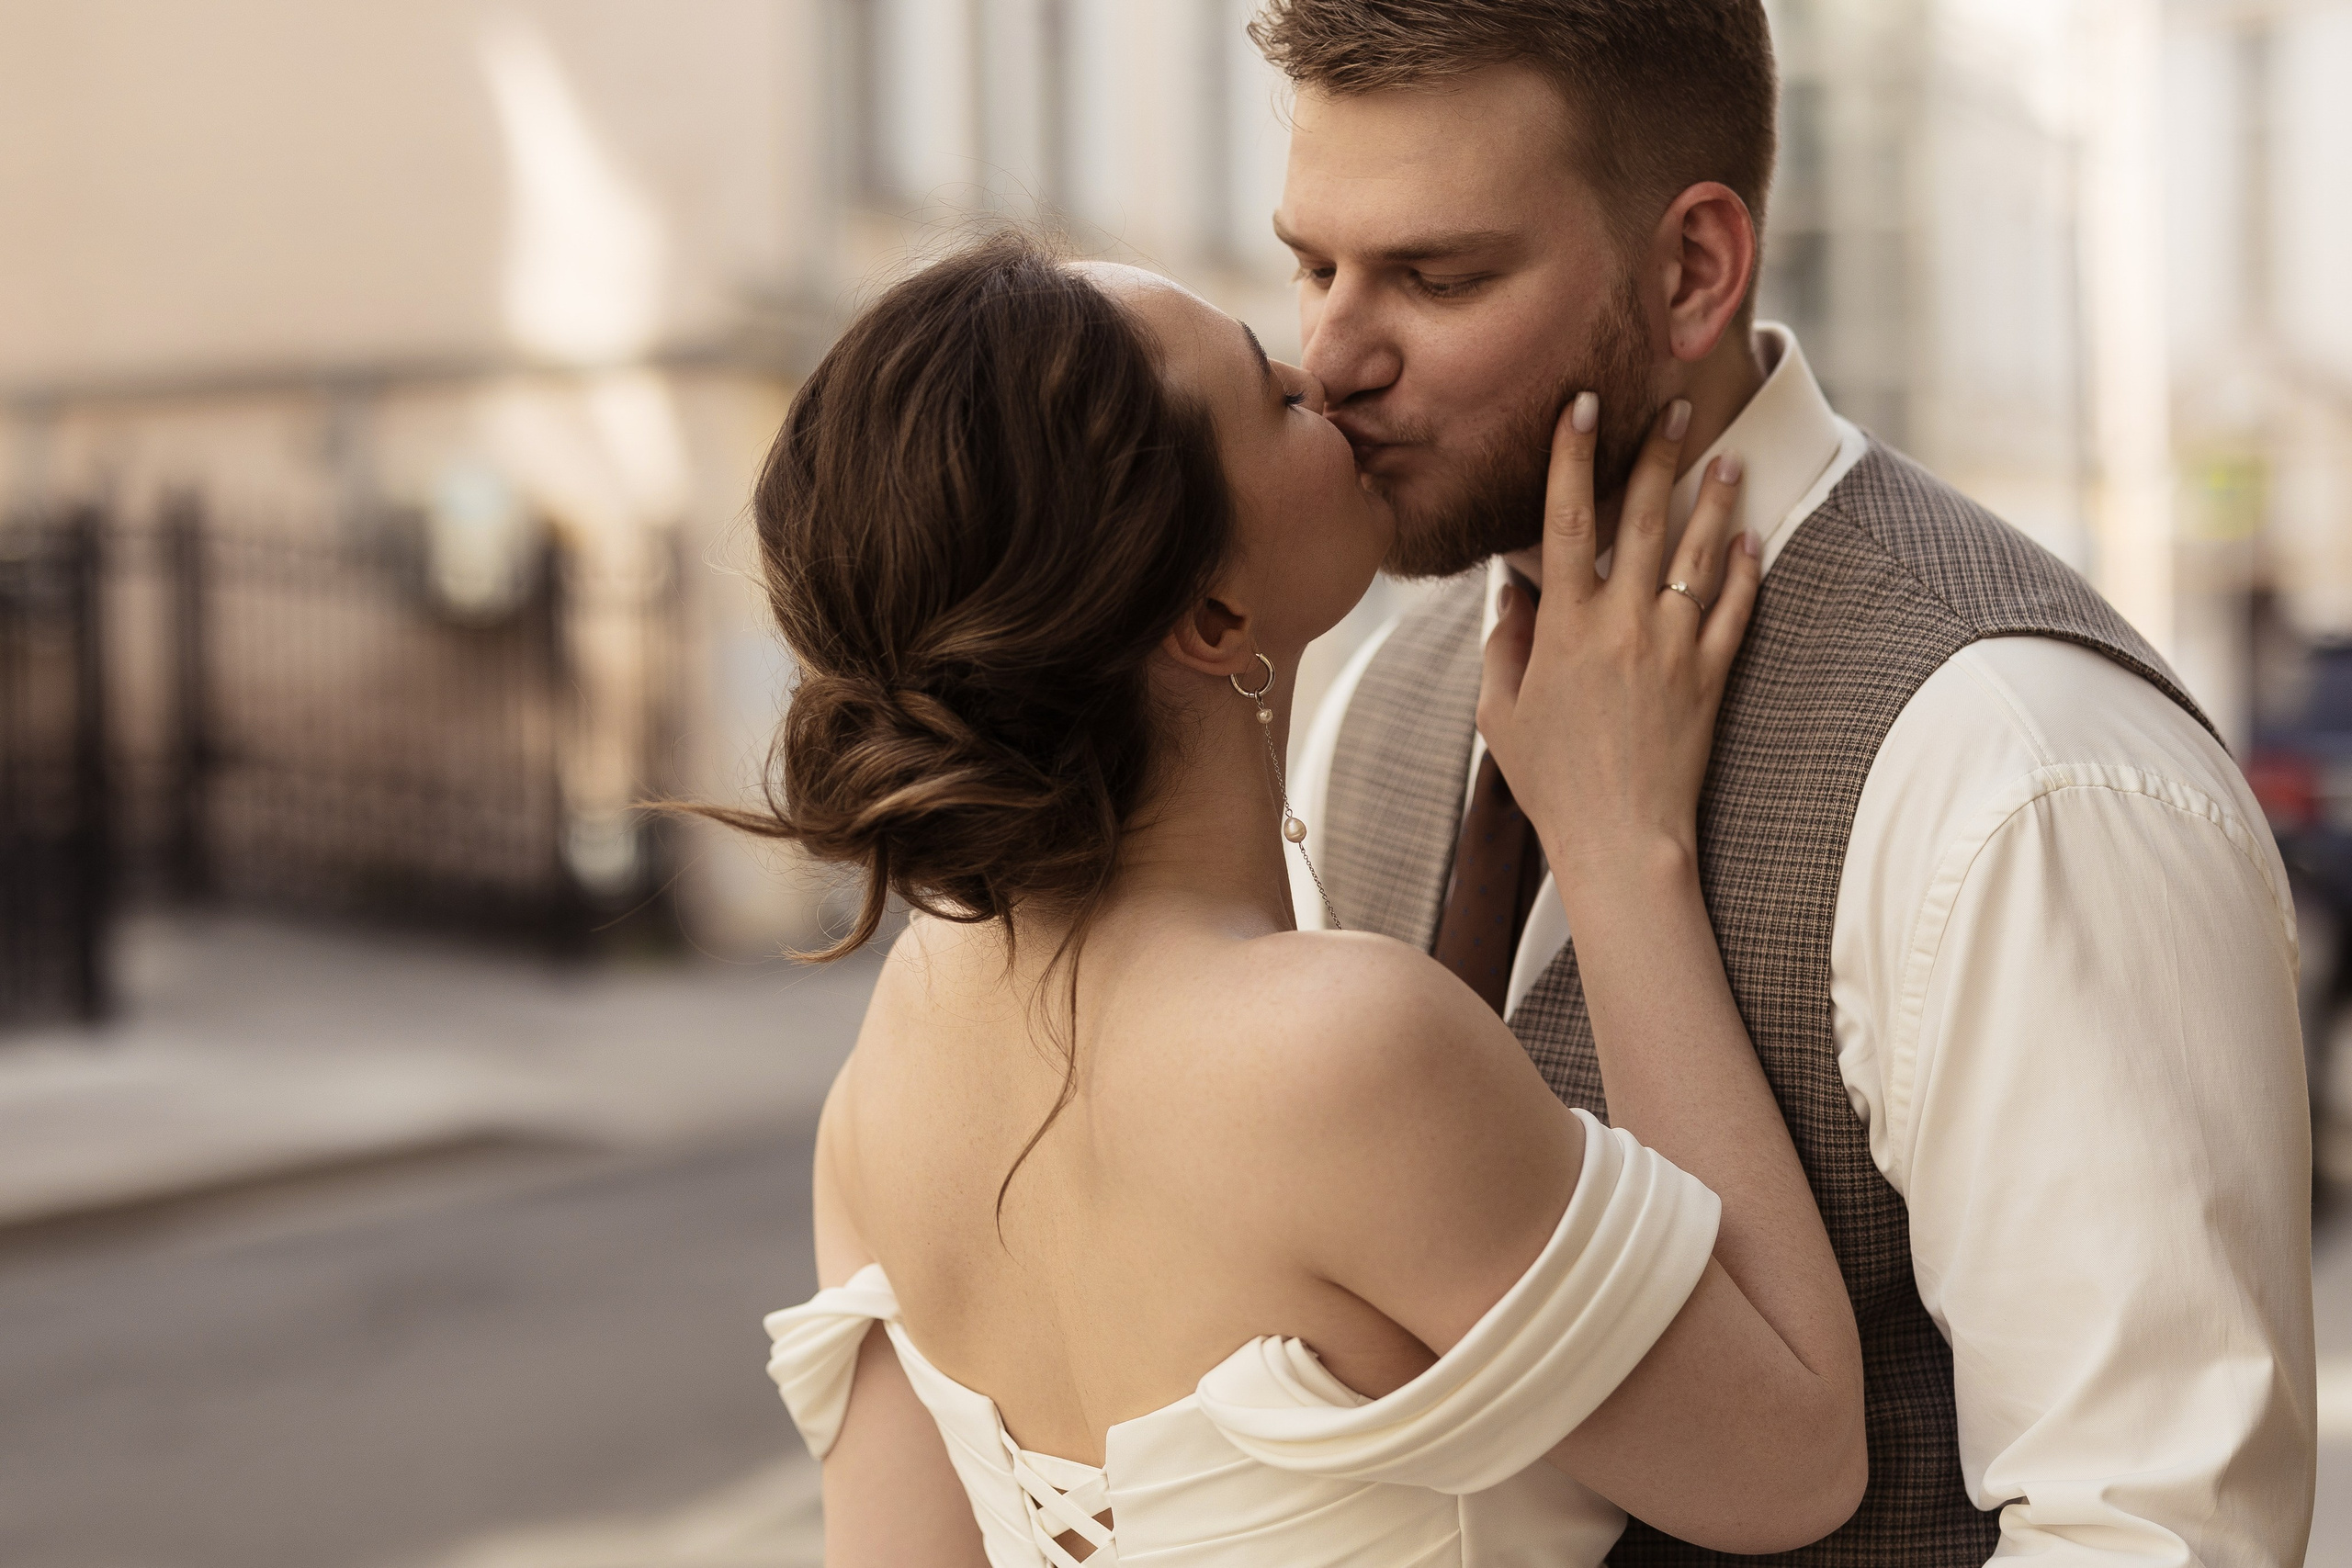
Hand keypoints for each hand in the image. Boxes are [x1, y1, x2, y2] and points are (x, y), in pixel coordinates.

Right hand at [1477, 393, 1757, 892]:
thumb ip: (1505, 645)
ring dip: (1714, 499)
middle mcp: (1623, 624)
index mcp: (1564, 628)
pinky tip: (1751, 538)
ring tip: (1727, 456)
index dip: (1572, 457)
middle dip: (1657, 454)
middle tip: (1675, 405)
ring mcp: (1675, 647)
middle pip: (1643, 519)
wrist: (1621, 838)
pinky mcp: (1712, 676)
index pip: (1564, 521)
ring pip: (1699, 554)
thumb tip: (1512, 592)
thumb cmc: (1550, 781)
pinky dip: (1745, 571)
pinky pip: (1736, 610)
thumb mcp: (1500, 714)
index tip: (1582, 407)